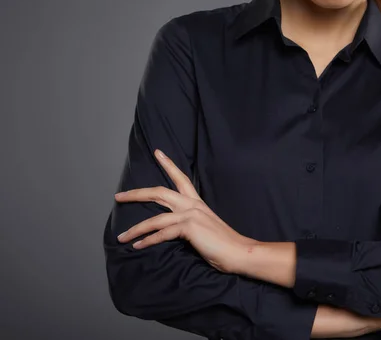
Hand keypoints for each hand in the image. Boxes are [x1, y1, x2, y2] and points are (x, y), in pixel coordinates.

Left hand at [114, 149, 257, 273]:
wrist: (238, 251)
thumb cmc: (222, 243)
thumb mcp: (203, 226)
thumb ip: (189, 222)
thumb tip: (172, 227)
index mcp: (197, 202)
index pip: (181, 178)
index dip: (168, 164)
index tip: (157, 152)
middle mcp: (192, 204)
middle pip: (159, 192)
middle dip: (137, 194)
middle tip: (119, 196)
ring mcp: (191, 215)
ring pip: (155, 218)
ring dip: (135, 229)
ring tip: (121, 236)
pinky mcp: (189, 228)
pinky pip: (162, 233)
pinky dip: (148, 240)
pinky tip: (138, 246)